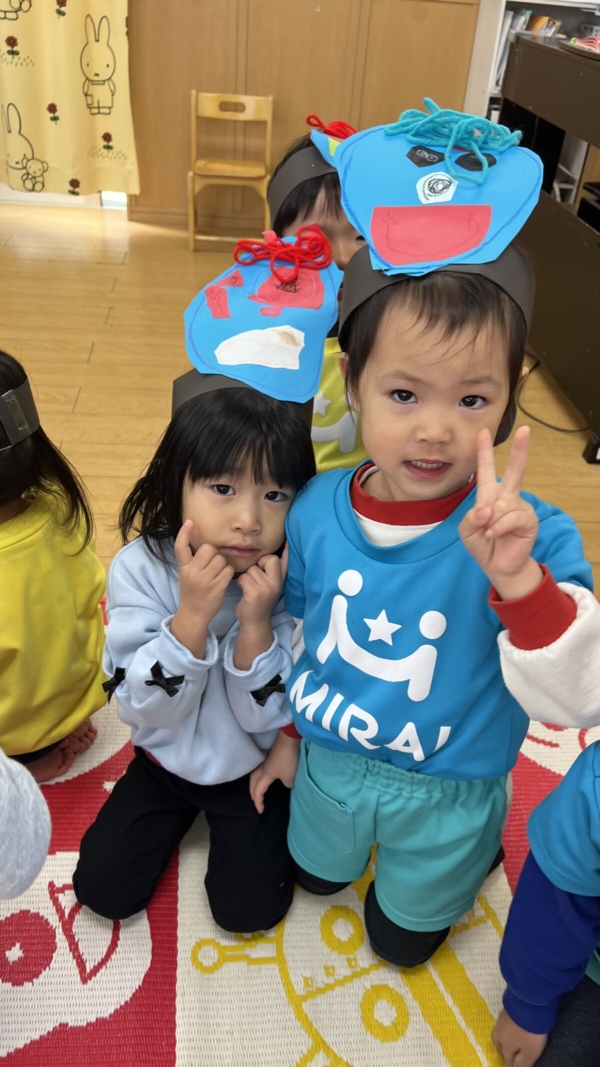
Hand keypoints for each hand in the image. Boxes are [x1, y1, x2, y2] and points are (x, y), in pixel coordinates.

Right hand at [175, 520, 233, 620]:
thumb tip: (205, 545)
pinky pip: (228, 570)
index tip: (190, 522)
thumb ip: (191, 561)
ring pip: (221, 559)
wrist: (194, 613)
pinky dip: (228, 574)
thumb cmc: (192, 591)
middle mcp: (192, 572)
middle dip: (214, 555)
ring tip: (217, 574)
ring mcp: (204, 580)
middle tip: (211, 566)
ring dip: (222, 565)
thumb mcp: (185, 574)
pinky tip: (222, 580)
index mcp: (184, 567)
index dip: (184, 533)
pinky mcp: (216, 587)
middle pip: (209, 549)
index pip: (180, 547)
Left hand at [236, 545, 287, 628]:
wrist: (255, 621)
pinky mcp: (255, 593)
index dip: (288, 548)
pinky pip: (244, 578)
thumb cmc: (259, 599)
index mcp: (282, 578)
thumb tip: (271, 552)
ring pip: (252, 569)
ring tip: (250, 587)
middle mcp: (277, 582)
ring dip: (247, 577)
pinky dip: (241, 583)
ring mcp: (267, 588)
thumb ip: (272, 570)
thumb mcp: (270, 584)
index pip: (287, 560)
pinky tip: (245, 591)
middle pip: (269, 559)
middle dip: (259, 564)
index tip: (289, 535)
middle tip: (257, 577)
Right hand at [249, 730, 299, 812]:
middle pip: (253, 783)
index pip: (258, 791)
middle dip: (253, 793)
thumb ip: (287, 784)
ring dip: (255, 784)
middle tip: (255, 801)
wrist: (289, 740)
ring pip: (255, 776)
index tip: (260, 811)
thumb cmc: (287, 760)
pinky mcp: (271, 757)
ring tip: (257, 790)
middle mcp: (263, 769)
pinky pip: (261, 771)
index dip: (258, 802)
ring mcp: (266, 762)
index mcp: (265, 775)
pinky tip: (266, 777)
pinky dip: (260, 777)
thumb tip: (286, 783)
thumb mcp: (289, 777)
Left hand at [459, 427, 541, 600]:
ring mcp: (519, 508)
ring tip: (489, 533)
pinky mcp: (528, 520)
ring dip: (491, 521)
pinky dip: (498, 528)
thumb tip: (487, 510)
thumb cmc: (482, 544)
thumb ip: (471, 517)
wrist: (497, 566)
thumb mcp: (467, 530)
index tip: (483, 433)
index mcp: (490, 495)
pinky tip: (494, 535)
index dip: (484, 452)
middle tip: (526, 430)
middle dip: (520, 450)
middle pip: (515, 470)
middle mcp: (507, 497)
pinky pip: (510, 518)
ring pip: (502, 505)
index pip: (487, 470)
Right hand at [492, 1010, 547, 1066]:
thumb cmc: (530, 1031)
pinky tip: (513, 1024)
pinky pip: (504, 1022)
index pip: (507, 1058)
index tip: (511, 1066)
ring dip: (503, 1038)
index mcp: (506, 1044)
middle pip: (498, 1044)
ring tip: (509, 1039)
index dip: (510, 1065)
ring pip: (499, 1032)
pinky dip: (507, 1026)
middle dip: (502, 1051)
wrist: (528, 1002)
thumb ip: (522, 1063)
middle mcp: (501, 1032)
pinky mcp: (506, 1008)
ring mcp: (502, 1019)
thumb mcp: (530, 1052)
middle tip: (508, 1054)